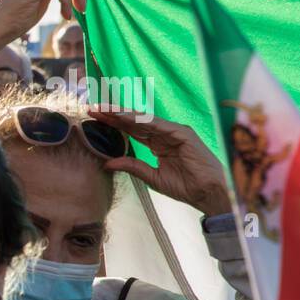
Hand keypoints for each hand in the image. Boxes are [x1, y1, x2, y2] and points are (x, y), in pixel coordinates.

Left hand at [89, 106, 233, 215]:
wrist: (206, 192)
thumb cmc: (184, 186)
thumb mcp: (152, 176)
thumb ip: (132, 166)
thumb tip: (107, 162)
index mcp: (158, 144)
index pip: (131, 130)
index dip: (113, 123)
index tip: (94, 117)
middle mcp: (165, 134)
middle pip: (134, 121)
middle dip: (113, 114)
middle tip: (92, 107)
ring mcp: (174, 132)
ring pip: (143, 120)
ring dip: (122, 114)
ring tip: (103, 109)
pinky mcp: (182, 133)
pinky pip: (157, 124)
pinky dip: (140, 120)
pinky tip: (123, 117)